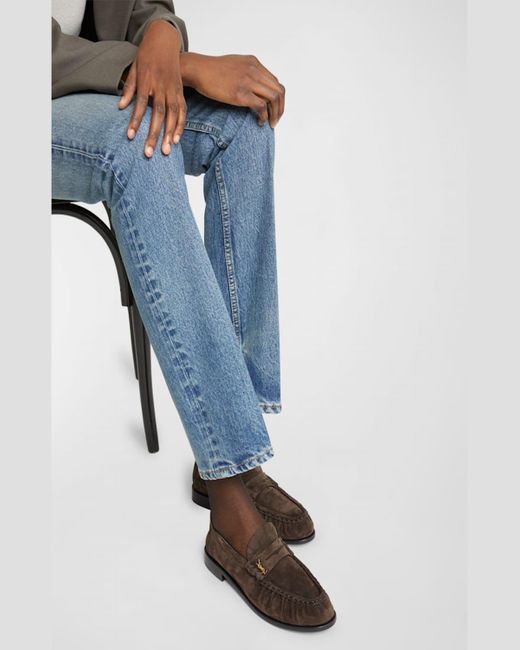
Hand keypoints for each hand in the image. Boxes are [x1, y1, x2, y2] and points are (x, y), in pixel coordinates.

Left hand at [118, 20, 185, 156]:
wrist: (164, 41)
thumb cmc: (146, 55)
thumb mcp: (134, 68)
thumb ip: (129, 88)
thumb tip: (120, 107)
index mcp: (147, 81)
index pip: (140, 105)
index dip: (136, 121)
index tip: (131, 136)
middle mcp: (161, 87)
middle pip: (158, 114)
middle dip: (154, 135)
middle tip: (149, 152)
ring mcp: (173, 89)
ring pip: (173, 115)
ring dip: (169, 134)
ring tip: (166, 151)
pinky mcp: (180, 91)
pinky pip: (183, 111)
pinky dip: (181, 126)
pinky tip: (176, 140)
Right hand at [180, 53, 284, 126]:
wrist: (198, 69)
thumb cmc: (212, 70)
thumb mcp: (235, 65)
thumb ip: (248, 72)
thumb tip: (256, 87)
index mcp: (254, 63)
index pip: (275, 82)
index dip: (278, 98)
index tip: (274, 109)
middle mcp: (254, 70)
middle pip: (279, 90)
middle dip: (280, 108)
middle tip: (275, 120)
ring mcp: (248, 81)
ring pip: (274, 98)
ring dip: (275, 114)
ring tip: (270, 123)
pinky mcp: (240, 94)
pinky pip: (261, 106)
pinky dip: (264, 116)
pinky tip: (259, 122)